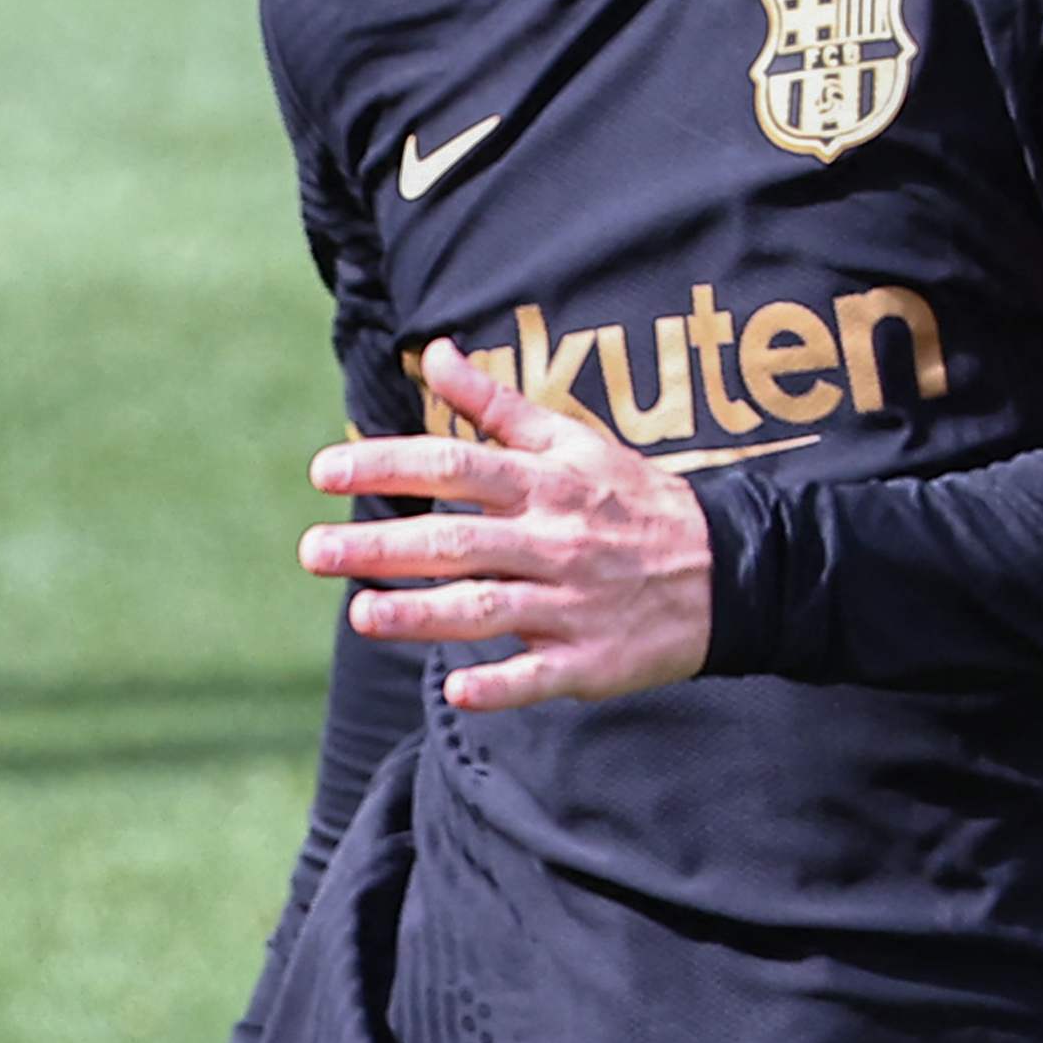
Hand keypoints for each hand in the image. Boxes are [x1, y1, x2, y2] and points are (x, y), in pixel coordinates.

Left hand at [302, 340, 712, 712]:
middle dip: (380, 546)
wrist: (729, 570)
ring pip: (487, 609)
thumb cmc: (633, 501)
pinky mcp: (591, 660)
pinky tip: (455, 688)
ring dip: (422, 615)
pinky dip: (500, 683)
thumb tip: (436, 353)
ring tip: (362, 615)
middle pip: (456, 541)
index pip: (453, 465)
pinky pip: (539, 674)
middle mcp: (554, 541)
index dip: (386, 464)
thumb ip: (496, 405)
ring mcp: (572, 604)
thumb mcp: (573, 440)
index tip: (324, 470)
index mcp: (545, 485)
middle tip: (313, 551)